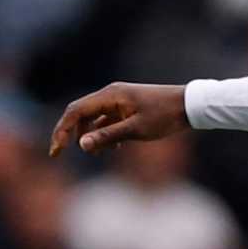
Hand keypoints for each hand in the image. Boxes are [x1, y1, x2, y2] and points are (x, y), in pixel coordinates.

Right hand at [49, 82, 189, 155]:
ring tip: (97, 153)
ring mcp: (119, 100)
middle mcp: (111, 94)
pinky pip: (107, 119)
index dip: (62, 130)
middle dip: (70, 133)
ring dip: (90, 135)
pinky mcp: (127, 107)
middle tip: (60, 152)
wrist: (190, 105)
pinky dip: (105, 133)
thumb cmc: (165, 116)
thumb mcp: (136, 129)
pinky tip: (114, 148)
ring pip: (93, 117)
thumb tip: (81, 145)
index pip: (75, 111)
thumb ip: (108, 136)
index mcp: (110, 96)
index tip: (56, 150)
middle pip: (80, 113)